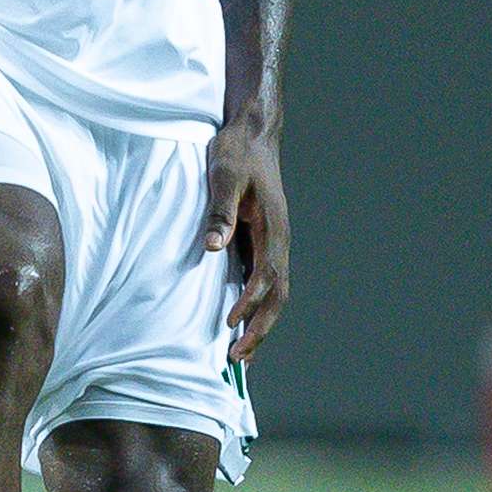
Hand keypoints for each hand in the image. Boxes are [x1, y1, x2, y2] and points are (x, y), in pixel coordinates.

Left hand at [199, 114, 289, 360]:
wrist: (252, 133)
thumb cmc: (237, 153)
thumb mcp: (225, 176)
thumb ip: (220, 211)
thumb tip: (213, 247)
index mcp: (272, 228)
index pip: (266, 276)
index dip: (249, 303)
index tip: (229, 322)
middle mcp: (277, 241)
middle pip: (278, 296)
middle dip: (260, 329)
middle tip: (238, 359)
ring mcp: (272, 243)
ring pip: (274, 294)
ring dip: (260, 324)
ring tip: (240, 353)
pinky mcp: (261, 242)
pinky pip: (263, 282)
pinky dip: (255, 307)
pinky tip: (237, 321)